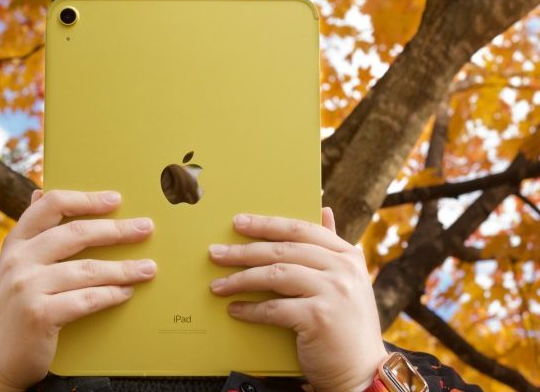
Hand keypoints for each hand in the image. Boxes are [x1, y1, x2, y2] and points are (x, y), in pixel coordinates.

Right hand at [0, 190, 155, 391]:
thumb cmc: (14, 309)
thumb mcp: (14, 266)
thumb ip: (32, 235)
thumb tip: (41, 193)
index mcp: (16, 243)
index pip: (51, 205)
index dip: (86, 199)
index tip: (116, 199)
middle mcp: (18, 260)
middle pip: (77, 233)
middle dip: (117, 230)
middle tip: (146, 228)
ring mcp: (26, 287)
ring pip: (88, 269)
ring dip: (124, 268)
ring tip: (148, 268)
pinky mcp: (38, 315)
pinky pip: (86, 299)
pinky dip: (111, 295)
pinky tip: (126, 292)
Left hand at [209, 208, 387, 391]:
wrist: (364, 372)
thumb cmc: (348, 326)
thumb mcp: (348, 281)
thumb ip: (332, 248)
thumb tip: (323, 209)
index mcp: (348, 255)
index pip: (301, 229)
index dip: (267, 224)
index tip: (239, 222)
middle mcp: (343, 268)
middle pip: (283, 250)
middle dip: (244, 251)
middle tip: (216, 253)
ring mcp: (333, 291)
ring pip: (275, 275)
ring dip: (241, 280)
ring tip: (217, 285)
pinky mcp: (319, 317)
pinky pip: (274, 308)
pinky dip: (251, 310)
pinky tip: (235, 310)